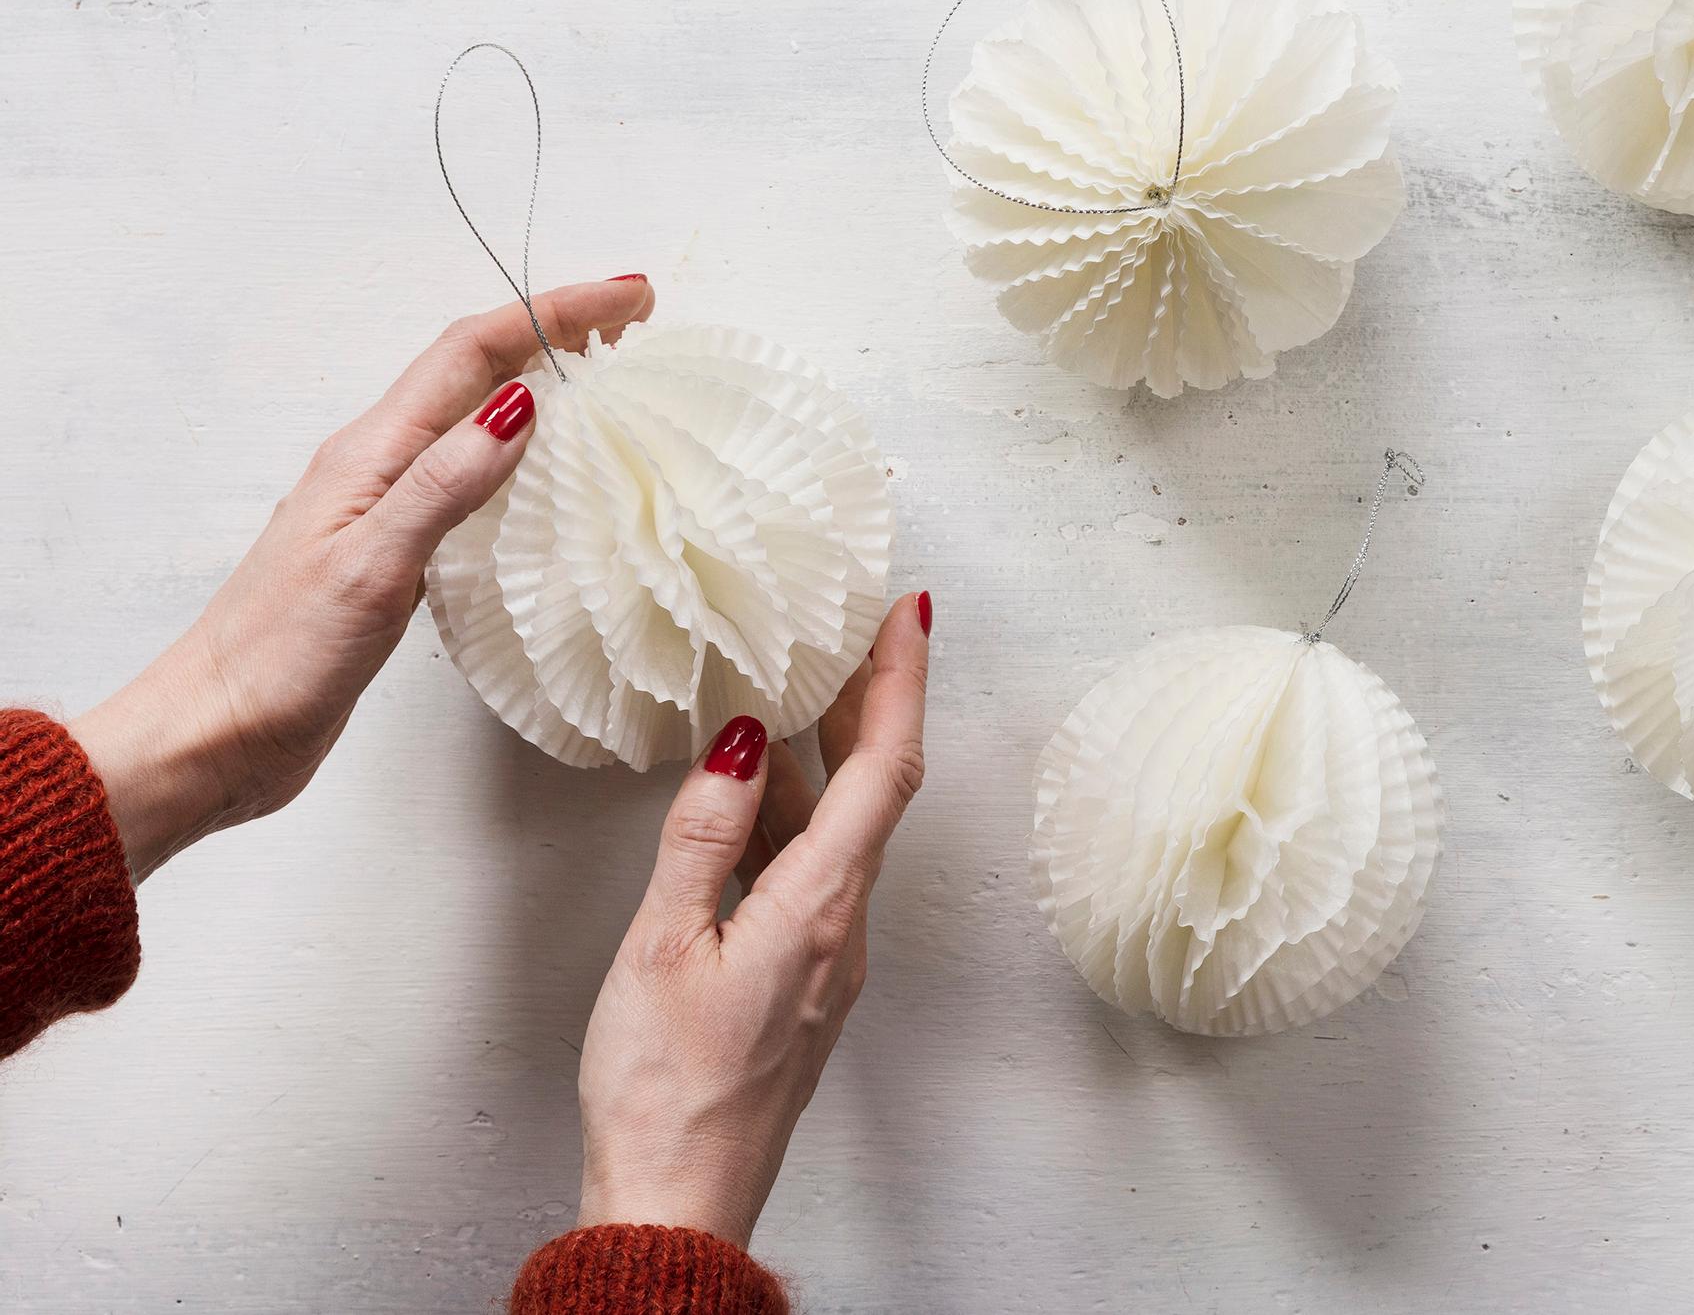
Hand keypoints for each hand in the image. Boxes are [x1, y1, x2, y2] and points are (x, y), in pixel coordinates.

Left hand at [71, 277, 658, 878]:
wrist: (213, 732)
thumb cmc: (280, 658)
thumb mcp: (370, 568)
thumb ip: (443, 486)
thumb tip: (518, 404)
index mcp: (370, 455)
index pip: (474, 353)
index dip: (554, 312)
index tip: (632, 296)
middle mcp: (377, 466)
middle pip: (475, 366)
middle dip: (556, 326)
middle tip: (636, 319)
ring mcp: (383, 506)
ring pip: (473, 414)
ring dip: (541, 377)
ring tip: (607, 371)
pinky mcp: (392, 550)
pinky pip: (467, 471)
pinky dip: (521, 446)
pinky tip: (547, 468)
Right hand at [573, 590, 931, 1247]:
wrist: (676, 1201)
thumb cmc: (663, 1091)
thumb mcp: (665, 945)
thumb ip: (703, 836)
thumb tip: (740, 744)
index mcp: (819, 908)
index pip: (886, 770)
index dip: (898, 684)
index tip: (906, 615)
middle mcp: (841, 928)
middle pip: (875, 792)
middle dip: (865, 703)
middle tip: (846, 630)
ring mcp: (826, 957)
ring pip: (838, 832)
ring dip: (820, 760)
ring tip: (788, 689)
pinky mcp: (800, 981)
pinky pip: (809, 873)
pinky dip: (788, 818)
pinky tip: (747, 797)